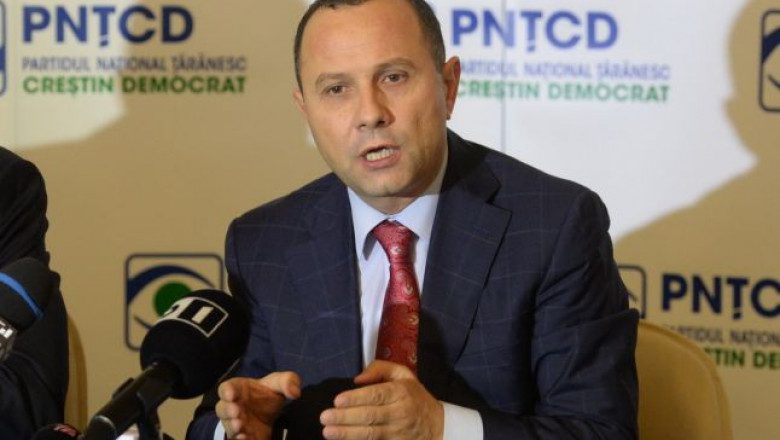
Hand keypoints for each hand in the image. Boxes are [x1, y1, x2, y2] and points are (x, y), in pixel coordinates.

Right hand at [216, 372, 300, 439]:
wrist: (268, 414)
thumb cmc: (267, 394)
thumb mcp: (278, 383)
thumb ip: (287, 381)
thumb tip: (296, 392)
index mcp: (237, 390)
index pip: (226, 388)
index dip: (227, 391)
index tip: (231, 394)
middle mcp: (232, 407)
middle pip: (223, 409)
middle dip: (228, 410)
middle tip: (236, 412)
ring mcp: (235, 424)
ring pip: (229, 426)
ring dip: (233, 427)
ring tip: (240, 426)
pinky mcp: (241, 436)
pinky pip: (236, 439)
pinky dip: (240, 439)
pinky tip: (247, 438)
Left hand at [320, 360, 443, 439]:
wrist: (436, 424)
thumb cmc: (413, 396)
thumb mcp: (403, 374)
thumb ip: (380, 369)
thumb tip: (357, 379)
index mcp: (401, 392)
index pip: (376, 395)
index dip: (356, 398)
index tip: (337, 400)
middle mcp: (400, 412)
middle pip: (370, 416)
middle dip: (345, 417)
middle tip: (325, 417)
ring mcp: (398, 432)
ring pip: (370, 434)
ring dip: (347, 434)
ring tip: (328, 432)